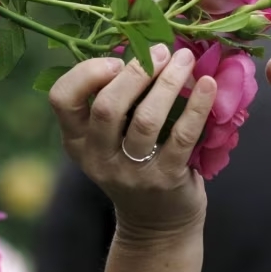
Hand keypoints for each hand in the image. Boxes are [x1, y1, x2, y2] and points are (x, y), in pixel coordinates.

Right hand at [49, 43, 216, 240]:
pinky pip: (181, 136)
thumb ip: (117, 101)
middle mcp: (97, 158)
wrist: (158, 225)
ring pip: (145, 120)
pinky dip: (197, 106)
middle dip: (137, 72)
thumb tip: (144, 46)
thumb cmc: (137, 165)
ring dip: (168, 82)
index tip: (116, 60)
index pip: (61, 99)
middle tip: (161, 51)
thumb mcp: (112, 139)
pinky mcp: (164, 180)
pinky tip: (209, 85)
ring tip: (185, 59)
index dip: (86, 73)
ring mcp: (130, 172)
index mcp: (77, 141)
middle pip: (107, 106)